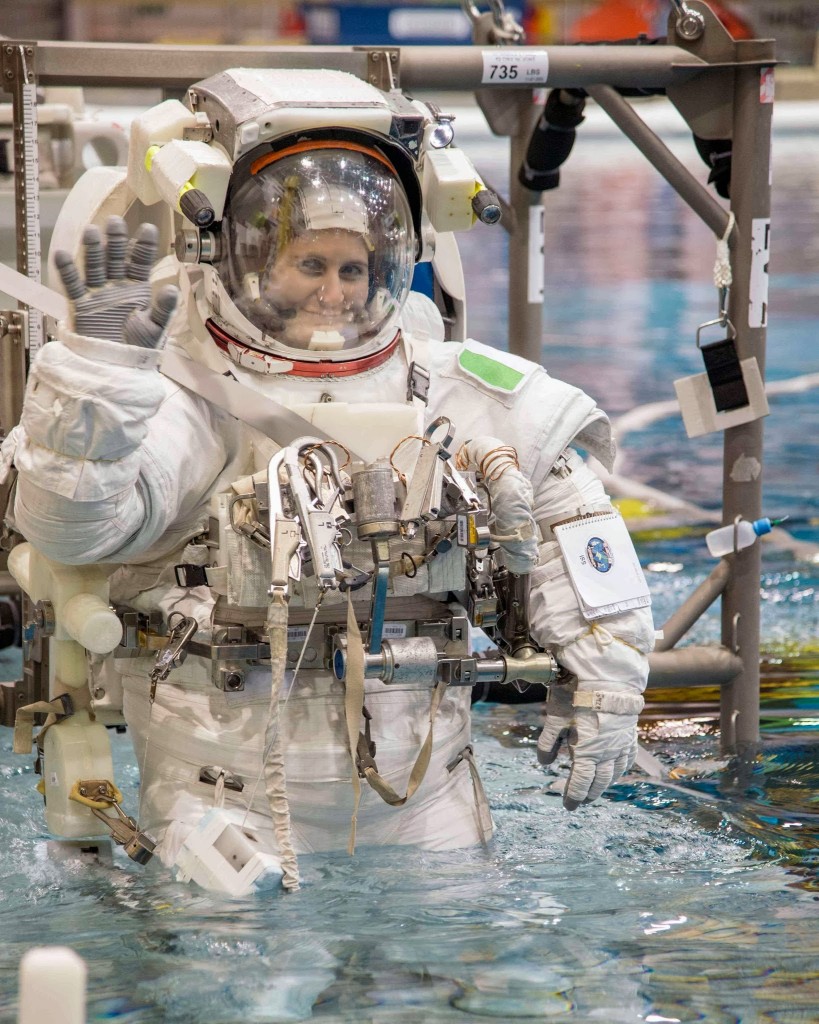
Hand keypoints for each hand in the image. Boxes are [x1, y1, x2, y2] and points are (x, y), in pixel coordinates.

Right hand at [54, 215, 177, 348]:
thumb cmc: (139, 348)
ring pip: (94, 266)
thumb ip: (163, 309)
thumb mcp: (155, 328)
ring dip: (93, 250)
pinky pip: (73, 285)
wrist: (117, 367)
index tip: (149, 229)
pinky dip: (67, 271)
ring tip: (91, 231)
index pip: (140, 263)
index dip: (144, 246)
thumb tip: (172, 289)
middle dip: (116, 241)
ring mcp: (98, 293)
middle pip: (115, 258)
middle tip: (116, 222)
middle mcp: (117, 286)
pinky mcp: (81, 305)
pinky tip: (62, 254)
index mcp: (137, 289)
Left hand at [537, 681, 639, 809]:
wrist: (606, 676)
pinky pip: (627, 758)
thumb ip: (548, 743)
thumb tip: (544, 763)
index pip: (580, 782)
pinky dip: (621, 769)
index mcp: (586, 753)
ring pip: (615, 773)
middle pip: (599, 781)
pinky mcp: (629, 734)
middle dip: (589, 792)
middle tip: (581, 800)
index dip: (574, 796)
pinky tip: (617, 769)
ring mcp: (620, 744)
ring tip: (597, 788)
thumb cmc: (576, 695)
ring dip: (605, 784)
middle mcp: (606, 753)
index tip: (569, 806)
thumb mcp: (554, 718)